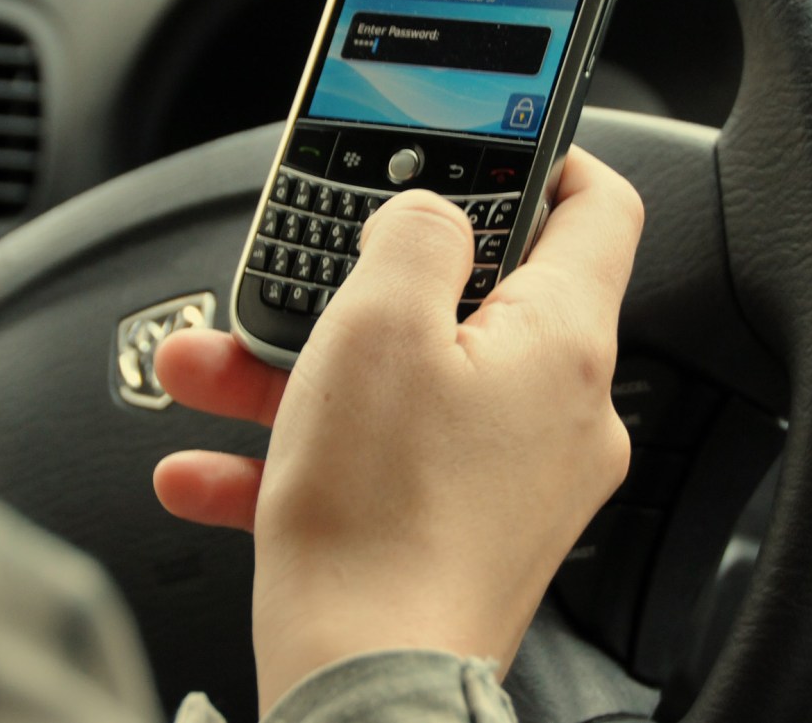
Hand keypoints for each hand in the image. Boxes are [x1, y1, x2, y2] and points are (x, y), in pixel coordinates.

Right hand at [154, 149, 643, 711]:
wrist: (363, 691)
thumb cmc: (382, 523)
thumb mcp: (378, 328)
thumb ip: (413, 237)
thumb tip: (430, 214)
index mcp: (563, 342)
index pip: (598, 208)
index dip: (545, 156)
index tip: (485, 143)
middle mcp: (557, 409)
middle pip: (471, 299)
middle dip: (362, 282)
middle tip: (304, 274)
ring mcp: (511, 478)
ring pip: (406, 383)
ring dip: (305, 367)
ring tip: (213, 368)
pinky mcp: (462, 532)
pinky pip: (381, 462)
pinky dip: (304, 451)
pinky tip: (213, 464)